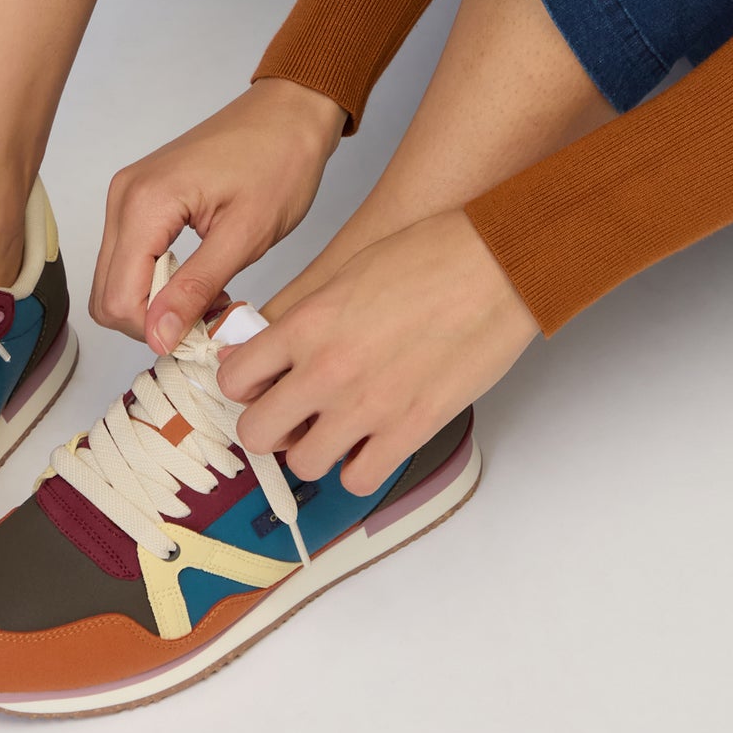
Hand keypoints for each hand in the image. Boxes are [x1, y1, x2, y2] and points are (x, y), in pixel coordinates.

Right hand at [90, 78, 346, 350]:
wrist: (289, 113)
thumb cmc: (279, 162)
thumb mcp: (245, 235)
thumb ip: (196, 288)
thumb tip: (158, 337)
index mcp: (146, 202)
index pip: (118, 299)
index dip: (156, 330)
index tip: (204, 330)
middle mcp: (124, 196)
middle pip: (108, 293)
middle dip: (154, 320)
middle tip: (209, 317)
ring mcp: (128, 194)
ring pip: (117, 278)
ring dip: (157, 301)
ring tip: (210, 296)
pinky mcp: (139, 197)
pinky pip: (131, 256)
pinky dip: (158, 279)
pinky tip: (200, 278)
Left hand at [215, 209, 539, 495]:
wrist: (495, 264)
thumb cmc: (433, 254)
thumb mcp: (350, 269)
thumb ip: (306, 314)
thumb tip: (273, 344)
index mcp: (307, 323)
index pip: (236, 378)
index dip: (245, 386)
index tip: (260, 386)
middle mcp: (327, 369)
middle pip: (257, 433)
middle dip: (270, 427)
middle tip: (291, 416)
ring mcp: (366, 406)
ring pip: (305, 463)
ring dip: (315, 449)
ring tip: (336, 428)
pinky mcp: (409, 430)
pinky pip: (359, 478)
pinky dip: (360, 467)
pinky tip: (371, 443)